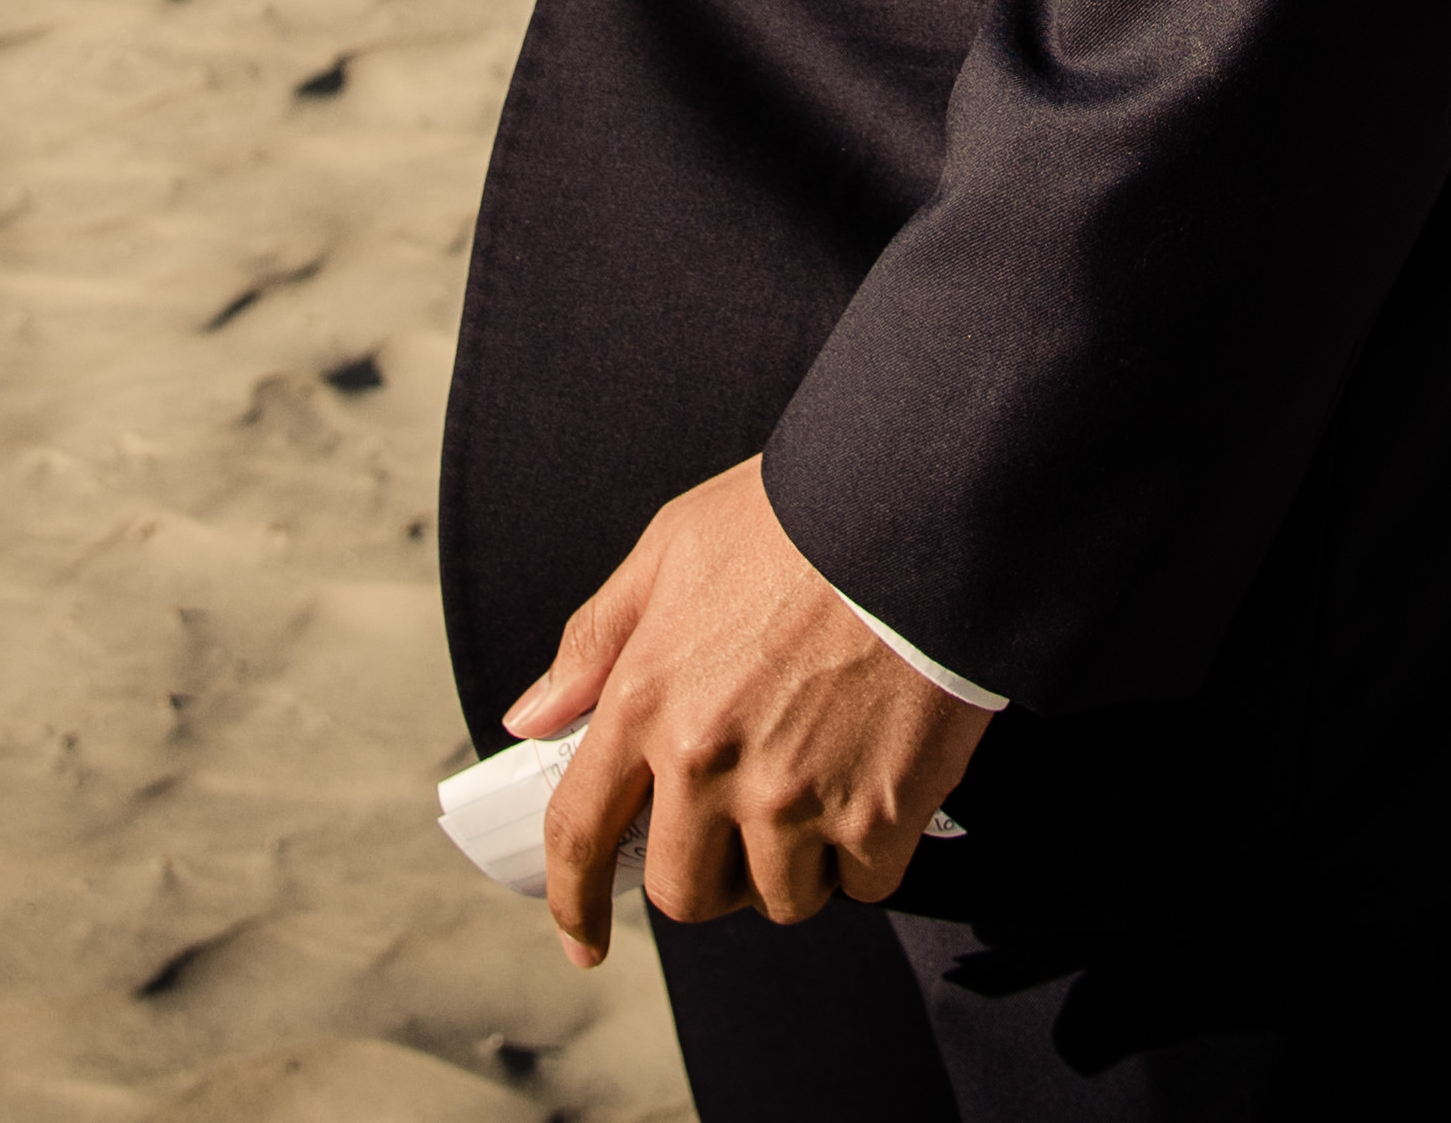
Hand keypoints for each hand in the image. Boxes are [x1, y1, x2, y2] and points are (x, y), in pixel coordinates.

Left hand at [508, 457, 987, 964]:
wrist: (918, 510)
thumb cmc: (794, 519)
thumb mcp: (670, 550)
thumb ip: (595, 641)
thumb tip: (532, 718)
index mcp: (646, 701)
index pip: (580, 834)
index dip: (572, 902)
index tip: (580, 940)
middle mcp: (709, 764)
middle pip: (683, 893)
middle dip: (705, 877)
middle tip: (736, 832)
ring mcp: (795, 796)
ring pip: (777, 899)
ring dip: (791, 869)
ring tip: (815, 797)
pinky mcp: (879, 811)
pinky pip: (862, 884)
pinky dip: (867, 857)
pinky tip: (874, 793)